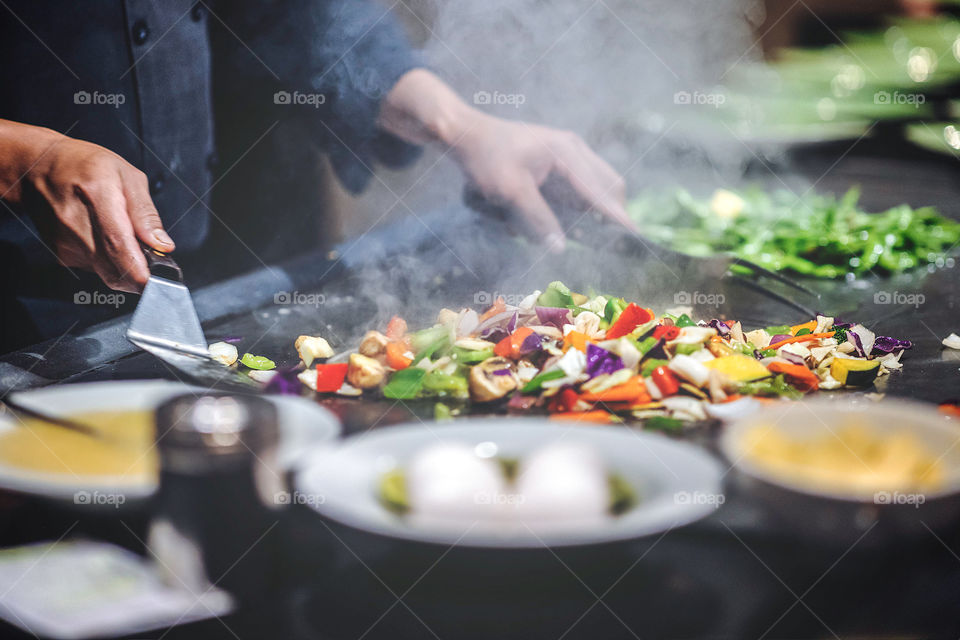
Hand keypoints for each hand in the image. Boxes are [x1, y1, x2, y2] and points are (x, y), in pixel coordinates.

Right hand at [1, 120, 173, 291]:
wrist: (37, 169)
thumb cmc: (85, 166)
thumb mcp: (127, 176)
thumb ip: (146, 213)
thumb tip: (163, 245)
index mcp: (97, 196)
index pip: (119, 246)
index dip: (141, 271)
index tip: (157, 281)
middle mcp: (77, 225)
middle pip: (115, 270)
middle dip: (140, 274)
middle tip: (151, 259)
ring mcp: (66, 243)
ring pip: (108, 273)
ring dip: (124, 267)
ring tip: (124, 239)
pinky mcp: (61, 255)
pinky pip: (95, 269)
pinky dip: (108, 262)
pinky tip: (104, 239)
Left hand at [379, 70, 636, 251]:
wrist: (467, 135)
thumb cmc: (486, 160)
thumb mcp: (510, 191)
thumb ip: (538, 219)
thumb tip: (561, 248)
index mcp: (566, 152)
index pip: (599, 189)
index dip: (616, 215)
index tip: (634, 236)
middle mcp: (574, 150)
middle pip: (609, 184)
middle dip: (611, 213)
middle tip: (611, 243)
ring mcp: (569, 154)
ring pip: (597, 186)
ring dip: (594, 211)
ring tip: (592, 235)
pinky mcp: (560, 162)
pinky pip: (581, 186)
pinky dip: (580, 205)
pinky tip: (569, 222)